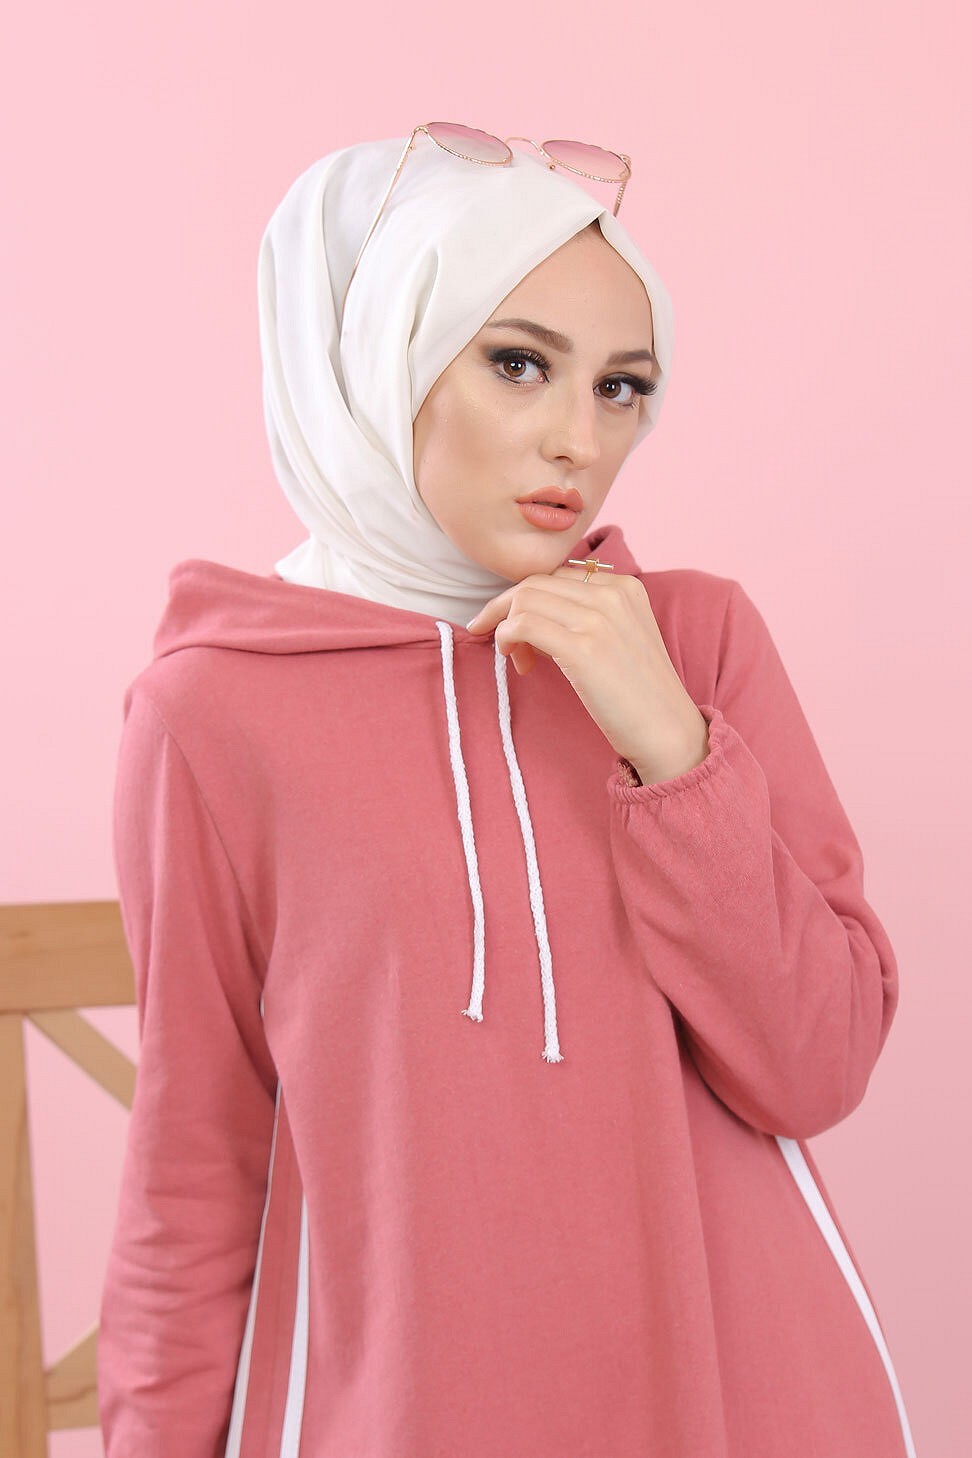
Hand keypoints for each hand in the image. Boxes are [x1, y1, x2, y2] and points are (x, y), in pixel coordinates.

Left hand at [465, 562, 709, 783]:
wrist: (667, 731)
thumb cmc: (639, 694)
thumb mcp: (622, 637)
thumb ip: (588, 616)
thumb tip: (531, 613)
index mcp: (625, 586)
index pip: (557, 576)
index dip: (530, 601)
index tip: (521, 631)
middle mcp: (612, 594)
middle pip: (535, 583)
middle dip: (507, 610)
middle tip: (505, 645)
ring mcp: (598, 619)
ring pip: (524, 599)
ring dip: (505, 627)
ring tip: (517, 659)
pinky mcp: (583, 648)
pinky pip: (523, 625)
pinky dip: (506, 638)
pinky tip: (517, 661)